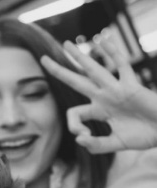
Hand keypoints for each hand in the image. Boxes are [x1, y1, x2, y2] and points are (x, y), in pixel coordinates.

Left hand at [40, 34, 156, 153]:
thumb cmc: (143, 136)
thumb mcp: (115, 144)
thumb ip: (96, 145)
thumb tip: (78, 140)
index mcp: (98, 111)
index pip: (74, 113)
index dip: (73, 126)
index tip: (83, 137)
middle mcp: (104, 97)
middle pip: (76, 81)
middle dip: (59, 71)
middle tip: (43, 59)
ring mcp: (116, 90)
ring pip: (93, 70)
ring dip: (79, 57)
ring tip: (66, 44)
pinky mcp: (131, 86)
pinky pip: (121, 66)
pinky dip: (113, 53)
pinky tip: (102, 41)